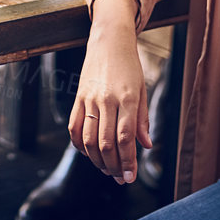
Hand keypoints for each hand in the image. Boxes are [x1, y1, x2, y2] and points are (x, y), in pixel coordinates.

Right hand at [68, 0, 148, 183]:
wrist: (109, 41)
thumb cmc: (130, 66)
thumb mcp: (142, 90)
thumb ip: (142, 119)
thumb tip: (145, 146)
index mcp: (127, 98)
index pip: (125, 138)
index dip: (127, 161)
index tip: (130, 177)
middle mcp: (107, 99)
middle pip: (106, 143)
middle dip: (113, 166)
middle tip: (120, 178)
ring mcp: (89, 99)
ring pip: (89, 139)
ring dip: (97, 160)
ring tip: (107, 169)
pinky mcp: (78, 98)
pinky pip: (74, 127)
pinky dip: (80, 145)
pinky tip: (90, 153)